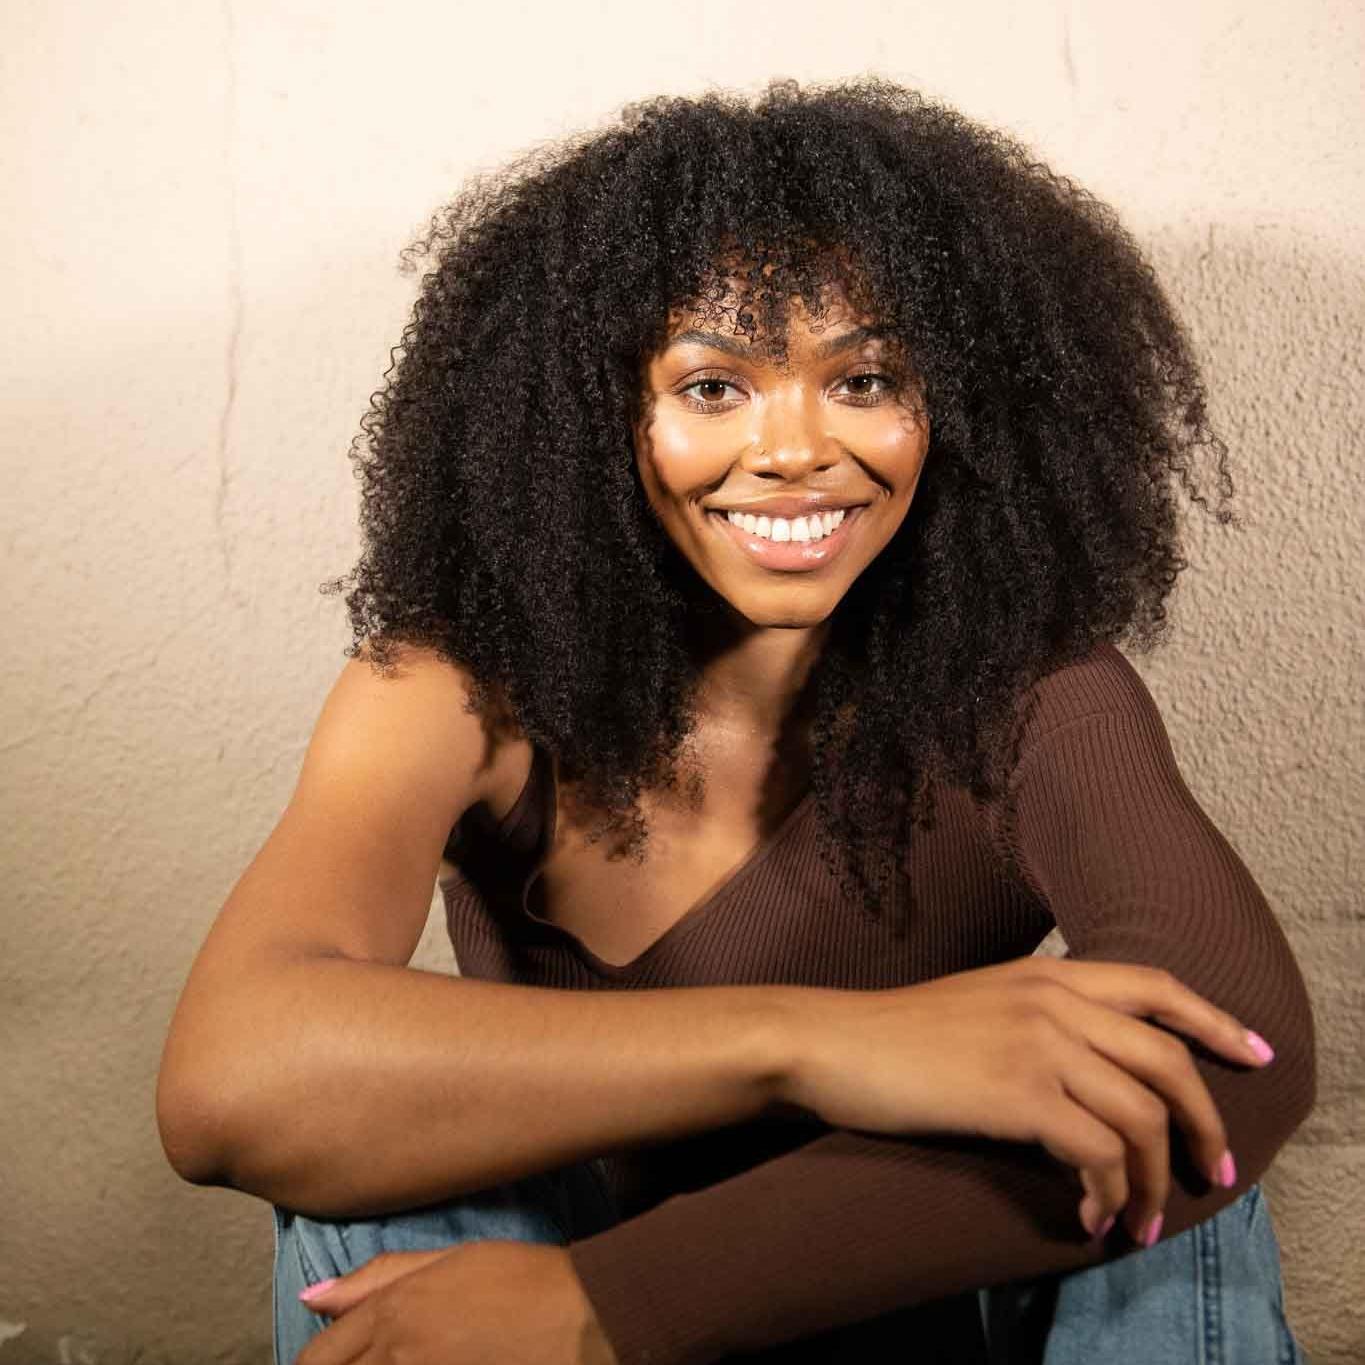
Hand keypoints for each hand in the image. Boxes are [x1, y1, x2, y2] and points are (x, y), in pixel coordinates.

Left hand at [295, 1240, 618, 1364]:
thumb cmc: (525, 1280)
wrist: (587, 1318)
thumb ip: (379, 1278)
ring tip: (407, 1359)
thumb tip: (314, 1297)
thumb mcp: (452, 1260)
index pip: (319, 1359)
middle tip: (366, 1358)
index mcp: (393, 1315)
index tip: (325, 1364)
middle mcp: (398, 1358)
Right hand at [776, 956, 1272, 1246]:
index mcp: (1046, 973)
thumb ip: (1037, 1017)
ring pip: (1141, 1116)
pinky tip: (1092, 1214)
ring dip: (1155, 1181)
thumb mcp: (979, 1003)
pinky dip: (1109, 1192)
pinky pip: (1097, 1152)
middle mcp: (1052, 999)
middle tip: (1212, 1170)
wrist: (831, 1041)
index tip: (1253, 1054)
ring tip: (1141, 1219)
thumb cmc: (895, 1032)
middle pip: (1167, 1061)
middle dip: (1202, 1125)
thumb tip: (1087, 1071)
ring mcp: (1037, 1043)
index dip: (1214, 1019)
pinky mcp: (1016, 1093)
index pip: (1155, 984)